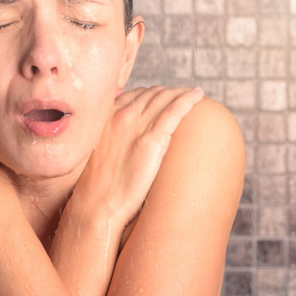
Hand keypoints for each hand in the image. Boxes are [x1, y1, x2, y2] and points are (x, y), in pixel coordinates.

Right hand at [75, 85, 205, 227]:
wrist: (98, 202)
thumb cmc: (97, 184)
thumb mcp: (96, 150)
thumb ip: (110, 135)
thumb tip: (123, 137)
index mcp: (106, 116)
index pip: (136, 94)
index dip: (152, 94)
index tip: (163, 98)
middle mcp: (121, 115)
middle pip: (152, 93)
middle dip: (169, 93)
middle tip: (182, 96)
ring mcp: (137, 126)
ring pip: (165, 98)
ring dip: (181, 93)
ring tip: (194, 95)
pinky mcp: (152, 140)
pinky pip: (174, 111)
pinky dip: (188, 100)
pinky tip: (198, 96)